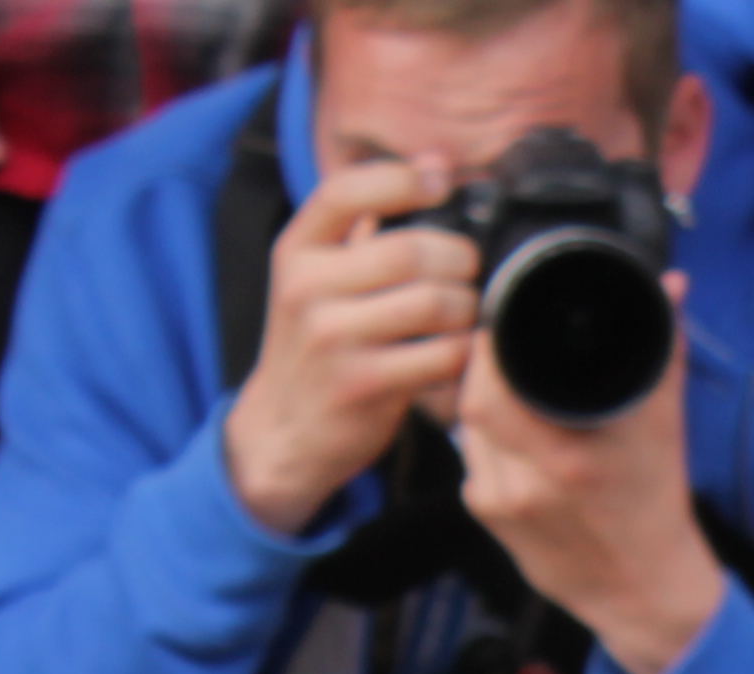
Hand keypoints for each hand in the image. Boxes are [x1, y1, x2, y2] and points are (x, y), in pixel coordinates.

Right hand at [223, 158, 477, 537]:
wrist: (284, 428)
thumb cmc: (316, 343)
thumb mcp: (316, 276)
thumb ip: (363, 228)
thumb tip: (436, 165)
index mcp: (297, 248)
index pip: (345, 191)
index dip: (402, 178)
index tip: (441, 179)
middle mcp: (307, 286)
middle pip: (411, 251)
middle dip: (459, 259)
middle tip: (469, 273)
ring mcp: (332, 337)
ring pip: (433, 303)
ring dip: (467, 309)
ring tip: (465, 316)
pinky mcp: (362, 384)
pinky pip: (440, 356)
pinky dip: (462, 353)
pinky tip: (456, 354)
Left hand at [453, 289, 724, 673]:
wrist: (643, 590)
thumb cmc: (656, 506)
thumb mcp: (665, 425)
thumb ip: (662, 348)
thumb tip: (671, 285)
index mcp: (570, 461)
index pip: (495, 384)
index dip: (492, 348)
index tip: (506, 324)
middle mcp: (528, 485)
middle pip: (473, 403)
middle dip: (484, 369)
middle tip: (503, 348)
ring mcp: (502, 506)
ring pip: (466, 429)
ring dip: (482, 402)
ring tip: (512, 389)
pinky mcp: (488, 520)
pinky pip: (471, 459)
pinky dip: (487, 439)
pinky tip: (516, 435)